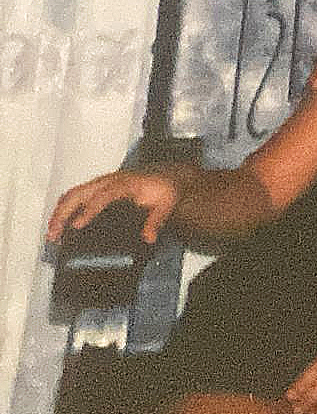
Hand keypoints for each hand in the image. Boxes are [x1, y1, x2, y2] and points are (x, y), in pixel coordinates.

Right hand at [47, 169, 183, 243]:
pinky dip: (63, 208)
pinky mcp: (97, 187)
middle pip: (79, 193)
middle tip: (55, 234)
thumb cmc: (164, 189)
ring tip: (52, 233)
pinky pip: (75, 194)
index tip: (77, 225)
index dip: (88, 211)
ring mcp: (101, 182)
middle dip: (63, 213)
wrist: (167, 176)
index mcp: (125, 184)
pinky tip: (58, 223)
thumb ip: (156, 221)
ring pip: (73, 194)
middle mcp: (109, 181)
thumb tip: (148, 237)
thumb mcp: (166, 205)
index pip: (102, 196)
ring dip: (59, 212)